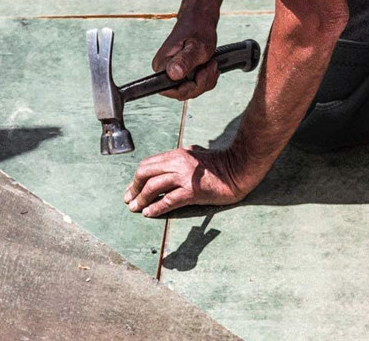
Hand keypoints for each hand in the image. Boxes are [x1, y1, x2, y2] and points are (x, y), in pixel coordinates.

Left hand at [124, 146, 248, 217]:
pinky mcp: (192, 191)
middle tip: (129, 199)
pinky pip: (168, 200)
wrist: (239, 169)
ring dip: (141, 200)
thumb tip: (164, 169)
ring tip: (135, 209)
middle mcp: (179, 162)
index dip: (136, 178)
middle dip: (134, 187)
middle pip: (145, 173)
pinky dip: (156, 208)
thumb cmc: (220, 164)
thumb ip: (180, 160)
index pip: (149, 164)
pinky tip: (149, 213)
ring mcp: (185, 176)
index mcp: (179, 154)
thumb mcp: (196, 155)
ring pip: (153, 187)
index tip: (132, 189)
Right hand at [153, 18, 218, 99]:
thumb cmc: (198, 29)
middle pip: (183, 93)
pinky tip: (210, 66)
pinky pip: (196, 85)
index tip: (201, 72)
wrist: (200, 20)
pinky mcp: (182, 73)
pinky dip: (207, 78)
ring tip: (212, 63)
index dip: (189, 88)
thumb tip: (173, 73)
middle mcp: (164, 71)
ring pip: (191, 90)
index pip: (171, 91)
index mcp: (162, 66)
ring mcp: (173, 73)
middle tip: (211, 65)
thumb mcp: (197, 46)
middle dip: (202, 83)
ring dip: (206, 80)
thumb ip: (186, 61)